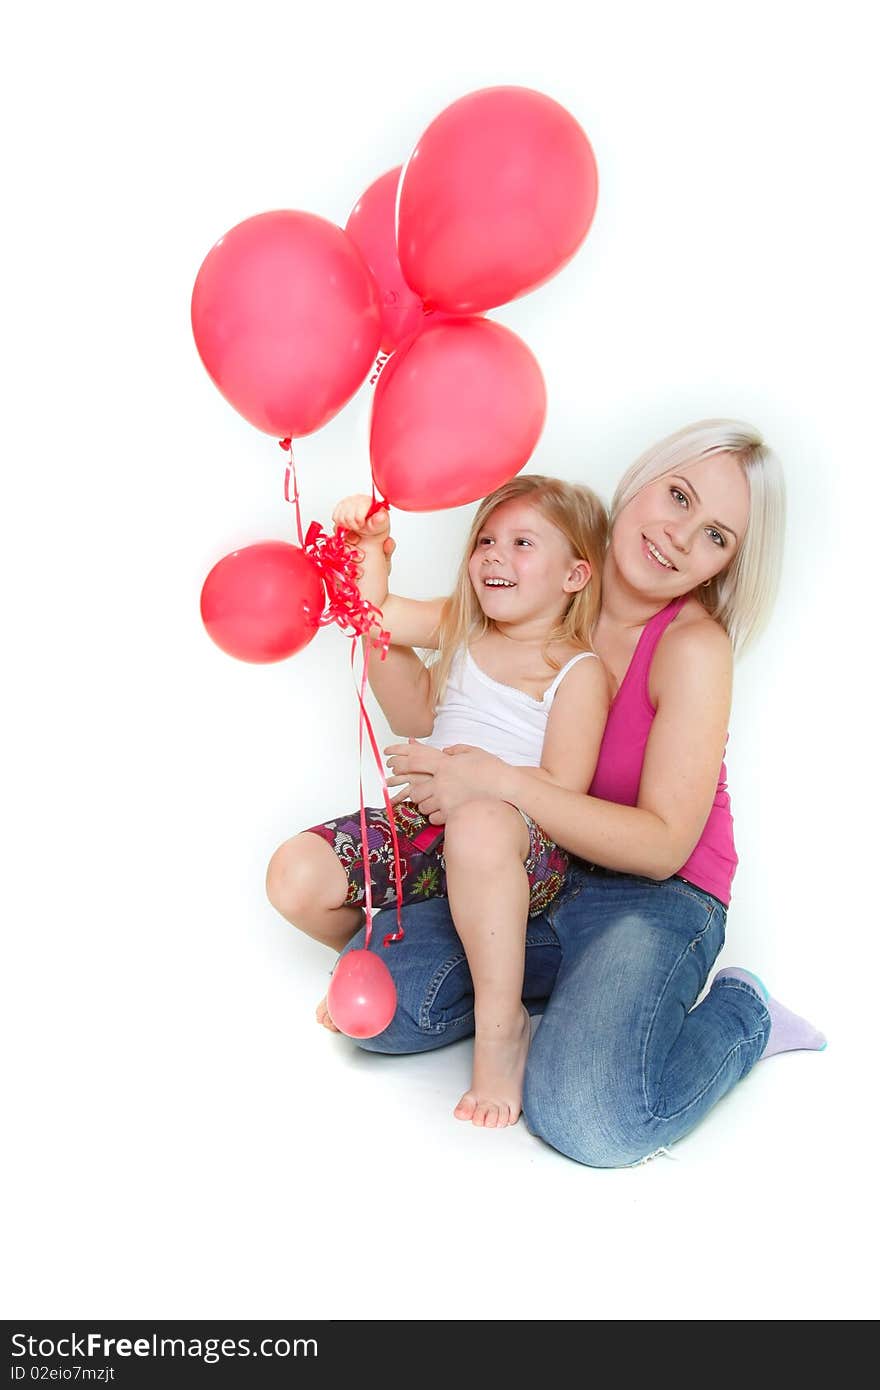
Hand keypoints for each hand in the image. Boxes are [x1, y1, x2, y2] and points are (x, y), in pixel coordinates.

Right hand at [332, 494, 390, 548]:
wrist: (370, 529)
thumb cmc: (375, 526)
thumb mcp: (380, 526)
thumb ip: (380, 522)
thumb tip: (380, 517)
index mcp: (370, 501)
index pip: (358, 514)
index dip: (359, 523)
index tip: (363, 525)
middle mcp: (358, 498)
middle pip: (347, 517)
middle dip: (353, 526)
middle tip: (359, 527)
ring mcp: (348, 501)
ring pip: (339, 518)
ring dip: (346, 526)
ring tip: (354, 525)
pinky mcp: (340, 506)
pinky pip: (335, 518)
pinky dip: (340, 525)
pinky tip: (348, 524)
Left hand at [385, 741, 508, 822]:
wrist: (507, 789)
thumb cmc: (493, 770)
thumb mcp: (474, 752)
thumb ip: (457, 750)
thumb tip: (447, 750)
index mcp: (445, 765)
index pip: (415, 762)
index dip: (401, 763)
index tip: (391, 762)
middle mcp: (442, 782)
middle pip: (415, 790)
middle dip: (415, 794)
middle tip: (419, 794)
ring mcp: (446, 799)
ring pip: (423, 806)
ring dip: (426, 805)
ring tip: (436, 804)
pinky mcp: (452, 813)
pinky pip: (434, 818)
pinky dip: (435, 817)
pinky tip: (443, 814)